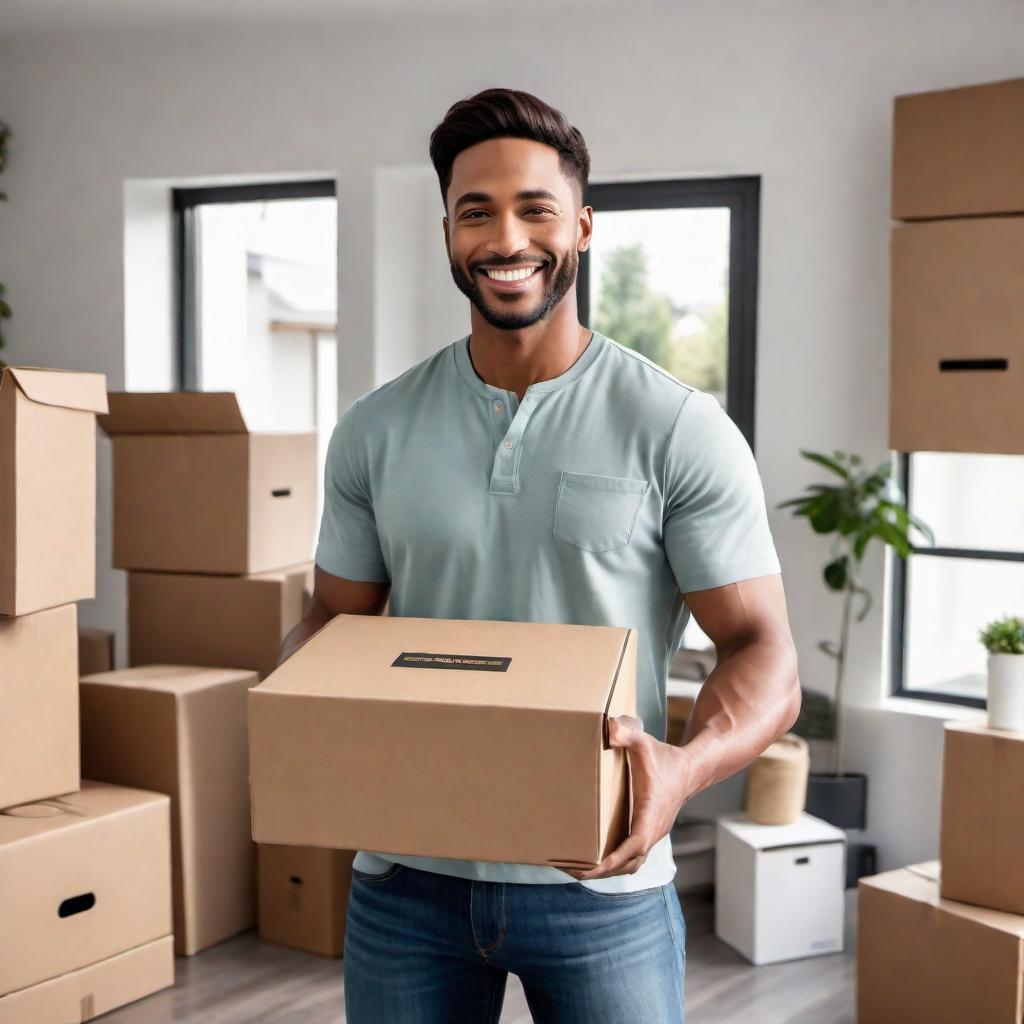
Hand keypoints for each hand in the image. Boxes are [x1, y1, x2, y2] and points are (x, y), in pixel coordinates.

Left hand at [566, 714, 694, 880]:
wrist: (690, 771)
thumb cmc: (665, 758)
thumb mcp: (644, 743)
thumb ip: (627, 734)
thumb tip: (609, 727)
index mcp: (650, 814)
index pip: (634, 845)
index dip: (614, 859)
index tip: (592, 868)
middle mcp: (652, 831)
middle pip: (628, 864)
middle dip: (600, 872)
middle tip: (569, 870)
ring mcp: (651, 836)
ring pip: (630, 865)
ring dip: (606, 872)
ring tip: (576, 869)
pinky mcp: (648, 834)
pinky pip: (631, 858)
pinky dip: (614, 864)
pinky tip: (593, 859)